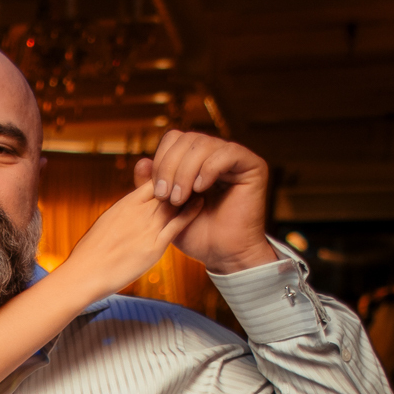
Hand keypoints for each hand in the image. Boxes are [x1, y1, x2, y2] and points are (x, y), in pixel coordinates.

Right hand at [62, 183, 203, 299]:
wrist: (83, 274)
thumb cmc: (89, 255)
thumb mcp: (104, 225)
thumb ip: (120, 216)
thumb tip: (123, 216)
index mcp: (124, 204)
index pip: (153, 181)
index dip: (167, 176)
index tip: (178, 176)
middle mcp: (137, 212)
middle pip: (167, 187)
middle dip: (182, 180)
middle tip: (198, 173)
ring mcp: (146, 228)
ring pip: (174, 201)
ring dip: (189, 191)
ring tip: (204, 183)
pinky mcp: (154, 246)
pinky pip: (177, 224)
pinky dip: (190, 211)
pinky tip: (200, 203)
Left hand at [134, 130, 274, 273]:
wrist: (221, 255)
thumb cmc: (195, 234)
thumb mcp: (164, 210)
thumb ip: (150, 187)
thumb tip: (141, 161)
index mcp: (195, 160)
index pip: (175, 139)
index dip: (162, 159)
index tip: (156, 191)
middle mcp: (215, 154)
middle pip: (187, 138)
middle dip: (170, 167)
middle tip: (166, 196)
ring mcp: (234, 158)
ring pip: (204, 144)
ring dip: (185, 172)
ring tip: (180, 199)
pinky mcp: (251, 165)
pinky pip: (228, 153)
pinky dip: (209, 169)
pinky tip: (200, 189)